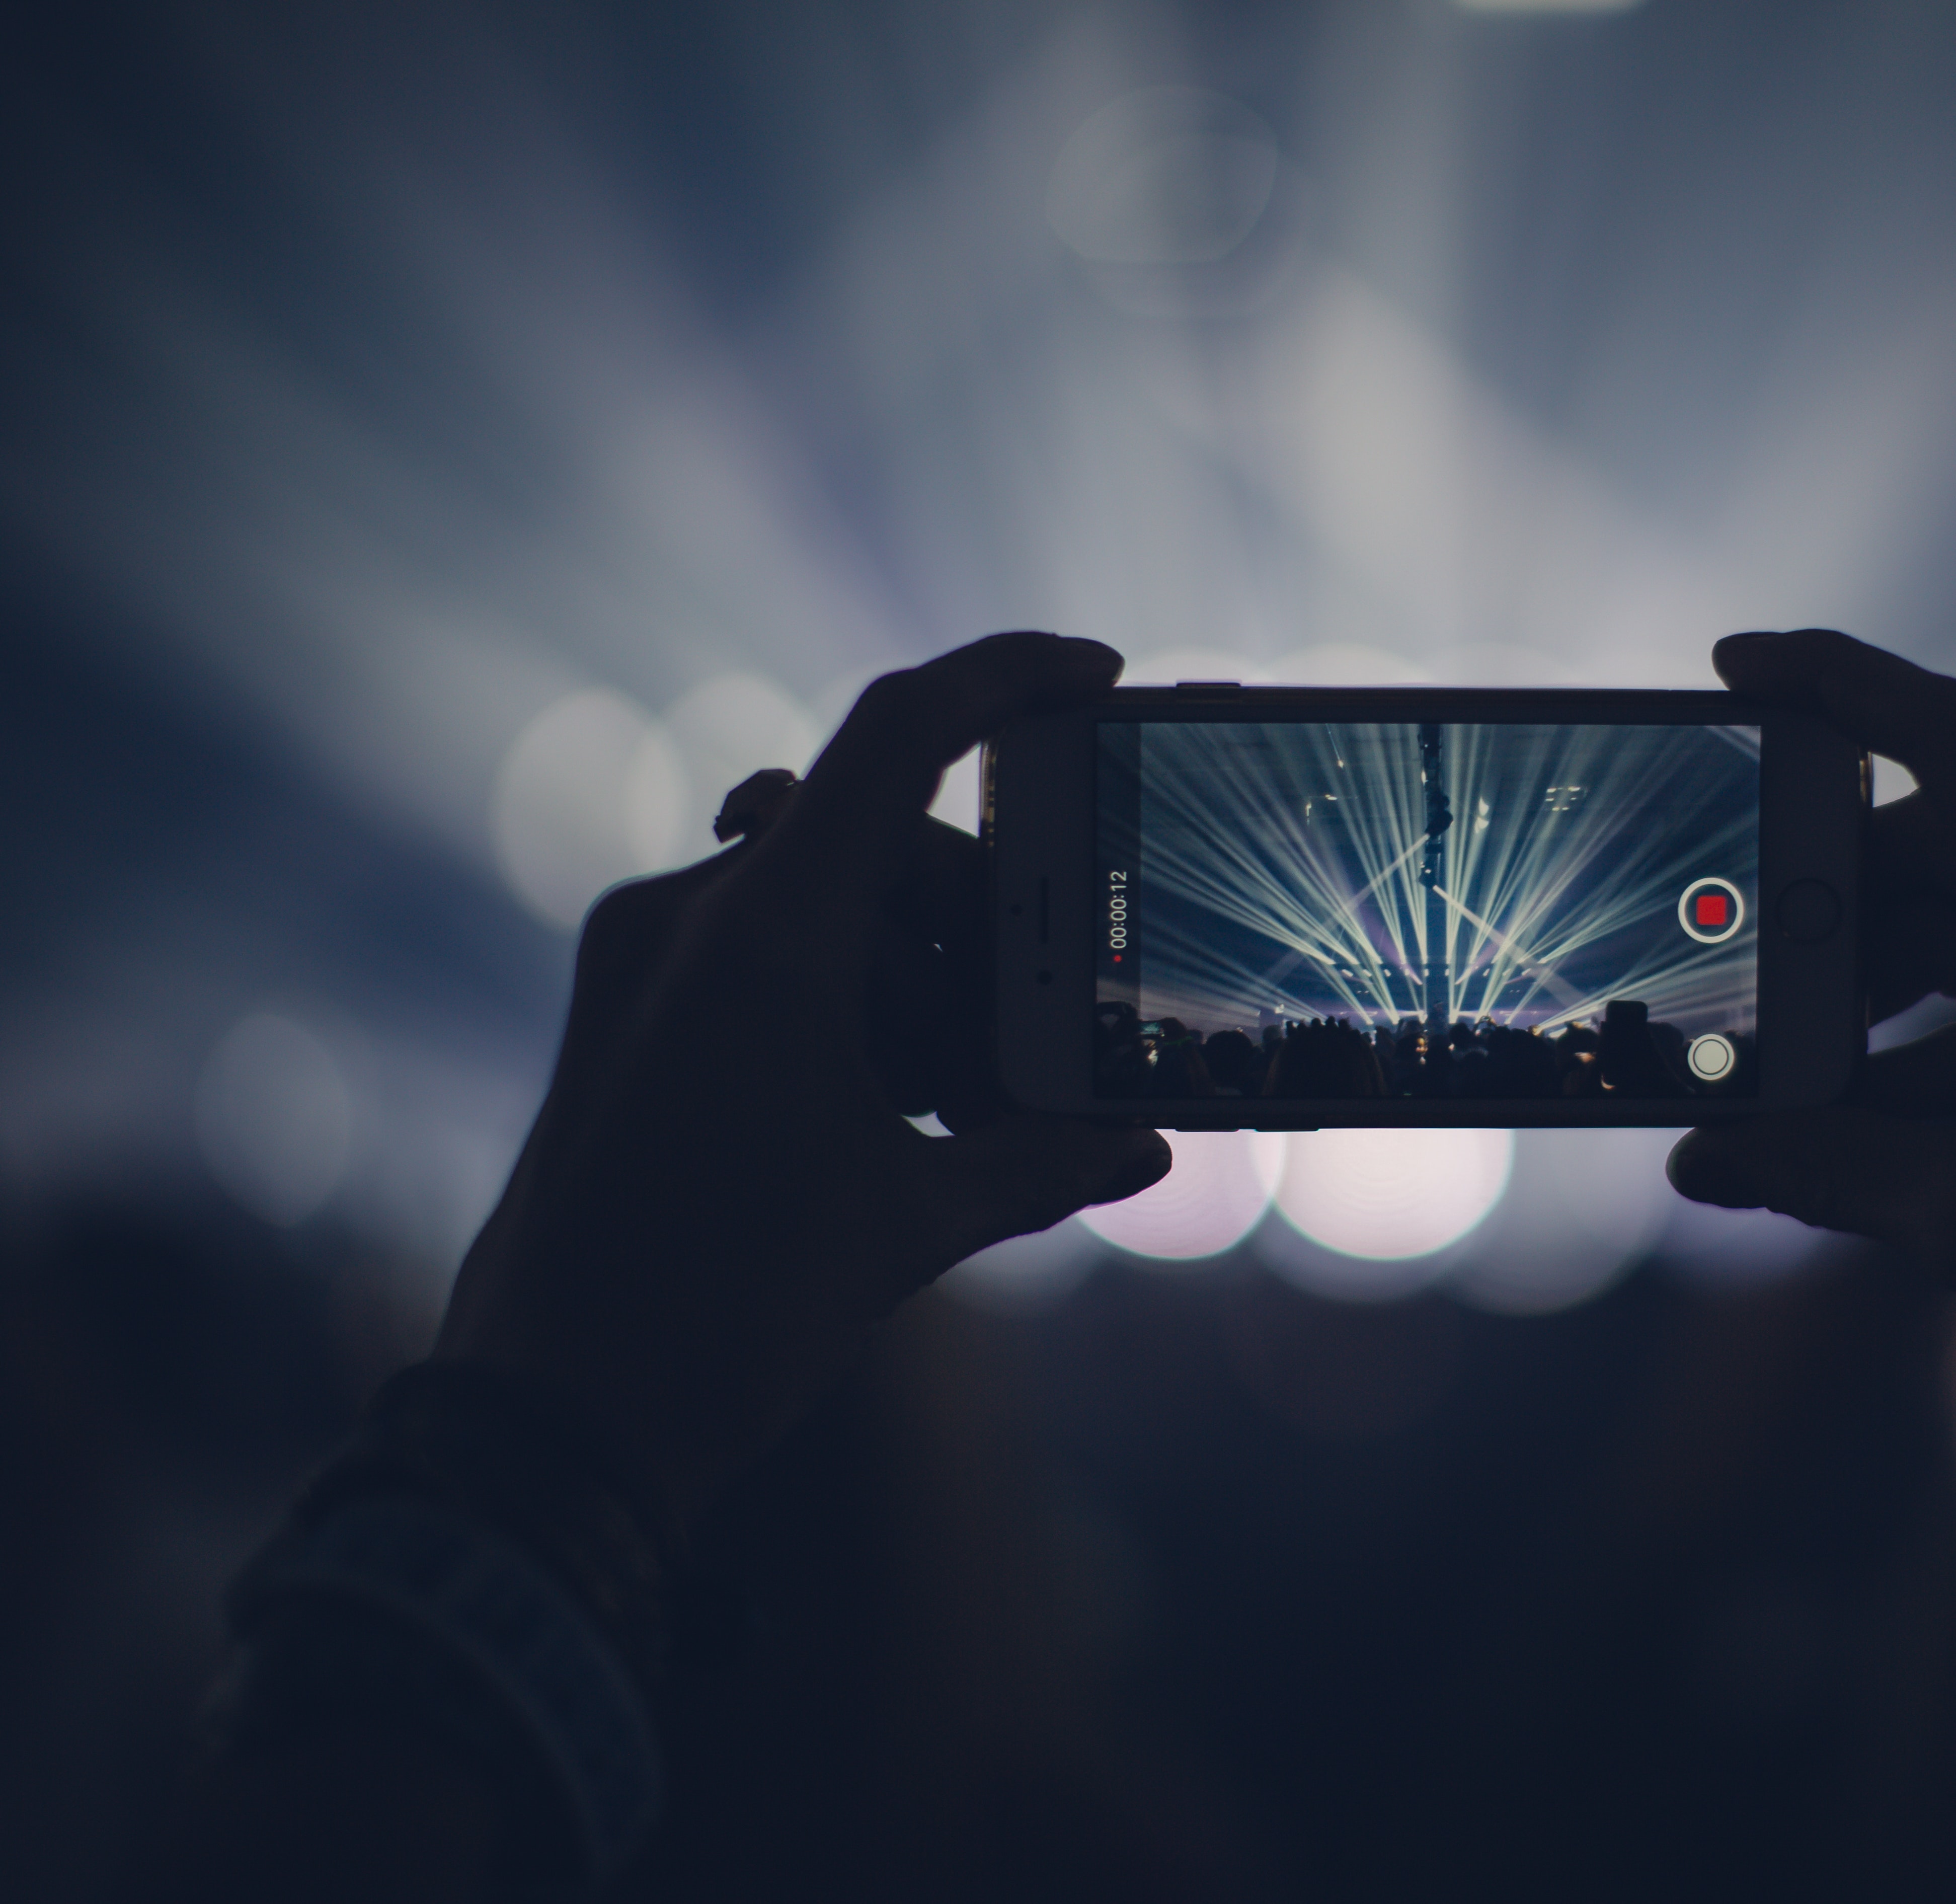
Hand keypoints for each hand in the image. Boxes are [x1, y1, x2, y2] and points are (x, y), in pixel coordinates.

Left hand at [437, 633, 1169, 1523]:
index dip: (1005, 676)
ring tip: (948, 1105)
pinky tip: (878, 1111)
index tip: (1095, 674)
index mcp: (768, 937)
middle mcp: (690, 918)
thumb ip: (1035, 1162)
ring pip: (820, 906)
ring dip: (908, 979)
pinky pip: (754, 955)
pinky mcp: (619, 1009)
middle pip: (880, 842)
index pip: (899, 733)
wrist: (548, 1422)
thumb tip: (1144, 1144)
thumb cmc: (724, 1320)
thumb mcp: (907, 1226)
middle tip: (1033, 1027)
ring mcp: (639, 960)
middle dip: (977, 920)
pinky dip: (838, 1003)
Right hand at [1672, 629, 1955, 1606]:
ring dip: (1891, 1002)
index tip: (1737, 665)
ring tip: (1798, 1094)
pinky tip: (1882, 1127)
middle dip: (1835, 920)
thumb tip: (1699, 1154)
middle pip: (1951, 855)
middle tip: (1738, 986)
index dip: (1835, 682)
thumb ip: (1817, 1163)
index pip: (1951, 737)